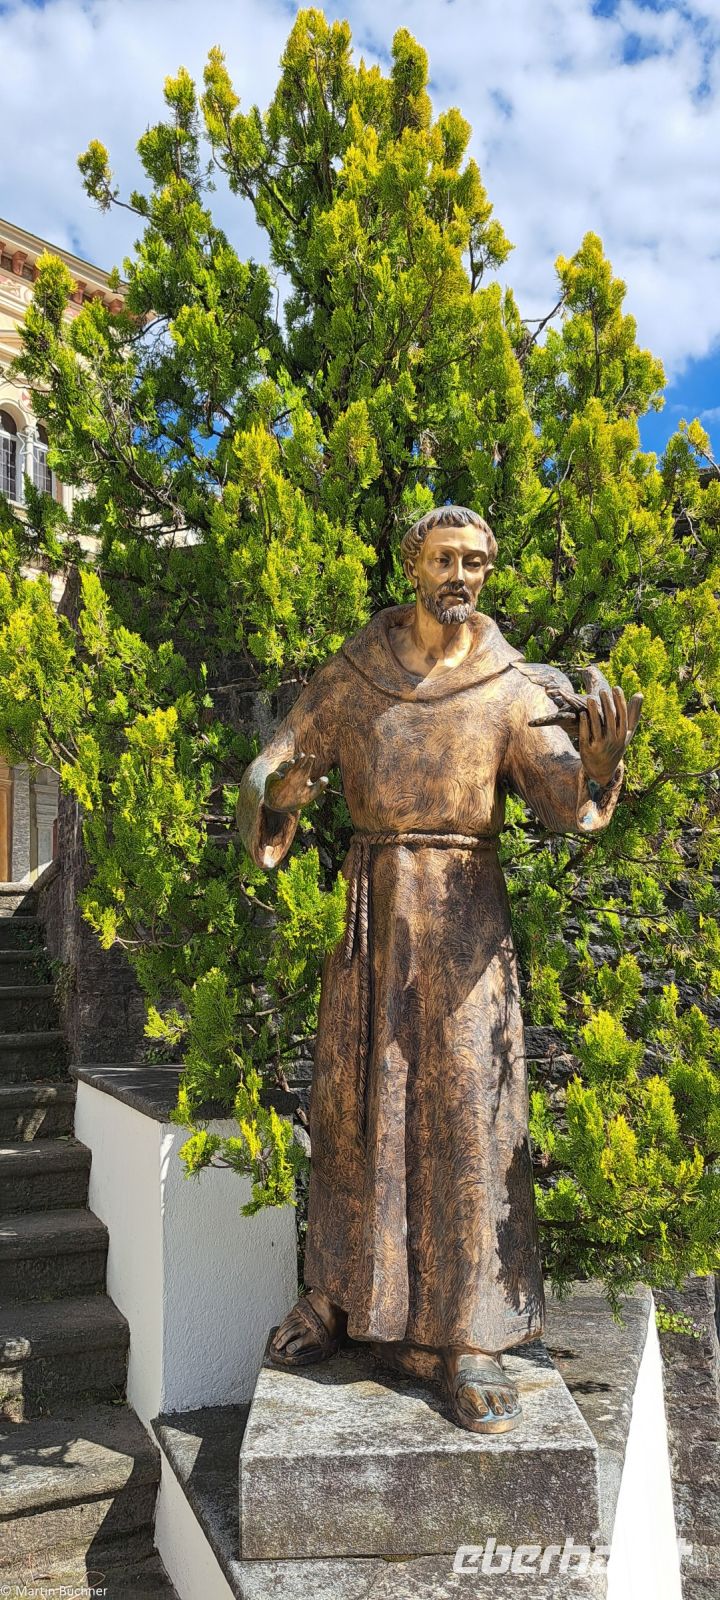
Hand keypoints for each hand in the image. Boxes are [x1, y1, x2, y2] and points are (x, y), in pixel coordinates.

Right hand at [264, 751, 328, 814]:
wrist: (282, 807)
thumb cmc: (297, 799)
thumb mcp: (310, 795)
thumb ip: (319, 787)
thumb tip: (326, 779)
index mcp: (302, 775)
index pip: (306, 766)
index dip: (309, 761)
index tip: (312, 756)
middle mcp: (292, 773)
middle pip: (296, 763)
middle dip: (299, 759)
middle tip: (302, 755)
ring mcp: (282, 776)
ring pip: (285, 767)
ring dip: (288, 764)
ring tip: (292, 762)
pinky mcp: (272, 780)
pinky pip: (273, 776)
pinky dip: (276, 775)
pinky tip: (281, 776)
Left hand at [578, 671, 642, 787]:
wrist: (601, 771)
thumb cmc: (615, 746)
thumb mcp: (626, 734)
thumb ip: (632, 714)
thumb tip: (639, 694)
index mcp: (623, 736)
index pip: (623, 716)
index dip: (620, 701)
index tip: (616, 688)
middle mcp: (613, 741)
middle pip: (610, 719)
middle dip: (607, 704)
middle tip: (602, 691)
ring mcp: (600, 746)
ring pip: (597, 726)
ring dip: (594, 711)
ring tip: (590, 698)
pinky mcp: (587, 750)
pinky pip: (586, 735)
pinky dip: (584, 724)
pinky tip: (582, 713)